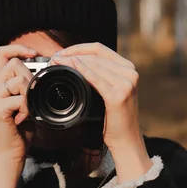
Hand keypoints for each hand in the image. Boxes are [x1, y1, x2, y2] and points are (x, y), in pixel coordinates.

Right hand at [0, 44, 35, 187]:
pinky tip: (24, 118)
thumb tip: (43, 69)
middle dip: (30, 79)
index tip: (33, 54)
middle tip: (31, 98)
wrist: (13, 150)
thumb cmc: (22, 126)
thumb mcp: (26, 100)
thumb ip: (27, 84)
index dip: (18, 47)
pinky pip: (20, 99)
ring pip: (19, 80)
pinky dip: (28, 109)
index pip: (2, 52)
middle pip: (15, 65)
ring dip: (30, 95)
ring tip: (27, 110)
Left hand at [52, 43, 152, 181]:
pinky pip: (96, 79)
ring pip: (94, 64)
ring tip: (58, 62)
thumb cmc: (115, 117)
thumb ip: (101, 74)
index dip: (79, 48)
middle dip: (73, 54)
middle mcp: (130, 73)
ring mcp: (126, 83)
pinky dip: (82, 71)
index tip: (63, 52)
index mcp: (128, 68)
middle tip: (56, 57)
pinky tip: (72, 67)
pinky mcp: (119, 95)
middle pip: (96, 55)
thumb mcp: (111, 89)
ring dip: (74, 61)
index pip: (100, 49)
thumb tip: (77, 61)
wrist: (126, 139)